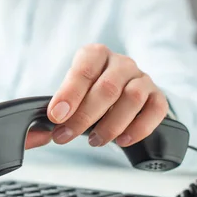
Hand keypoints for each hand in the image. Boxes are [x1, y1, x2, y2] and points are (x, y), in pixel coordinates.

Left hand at [25, 44, 168, 149]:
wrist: (120, 92)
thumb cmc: (89, 93)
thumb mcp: (70, 94)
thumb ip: (56, 110)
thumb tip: (39, 132)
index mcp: (95, 55)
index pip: (84, 70)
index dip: (69, 94)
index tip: (56, 116)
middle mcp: (121, 63)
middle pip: (107, 88)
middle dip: (84, 116)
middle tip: (67, 135)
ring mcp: (142, 78)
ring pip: (132, 98)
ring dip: (111, 124)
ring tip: (95, 141)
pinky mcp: (158, 96)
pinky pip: (155, 110)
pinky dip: (139, 128)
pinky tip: (122, 140)